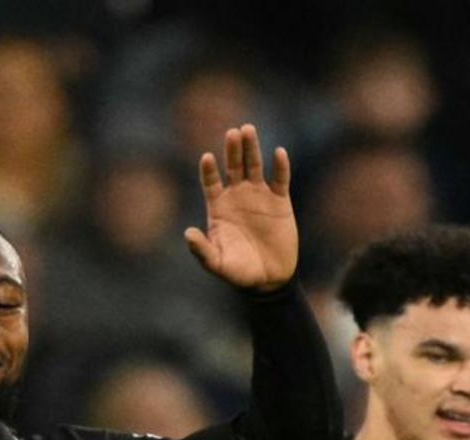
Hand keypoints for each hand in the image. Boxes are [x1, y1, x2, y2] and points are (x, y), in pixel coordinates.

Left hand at [184, 124, 297, 289]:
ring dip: (251, 148)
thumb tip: (188, 233)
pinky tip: (279, 152)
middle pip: (233, 166)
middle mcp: (237, 196)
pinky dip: (280, 166)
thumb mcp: (217, 263)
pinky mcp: (280, 201)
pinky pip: (280, 179)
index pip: (211, 181)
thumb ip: (202, 250)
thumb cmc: (239, 272)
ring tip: (248, 130)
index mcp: (218, 207)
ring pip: (254, 165)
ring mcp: (259, 195)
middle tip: (233, 132)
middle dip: (232, 150)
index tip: (207, 157)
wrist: (269, 279)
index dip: (209, 170)